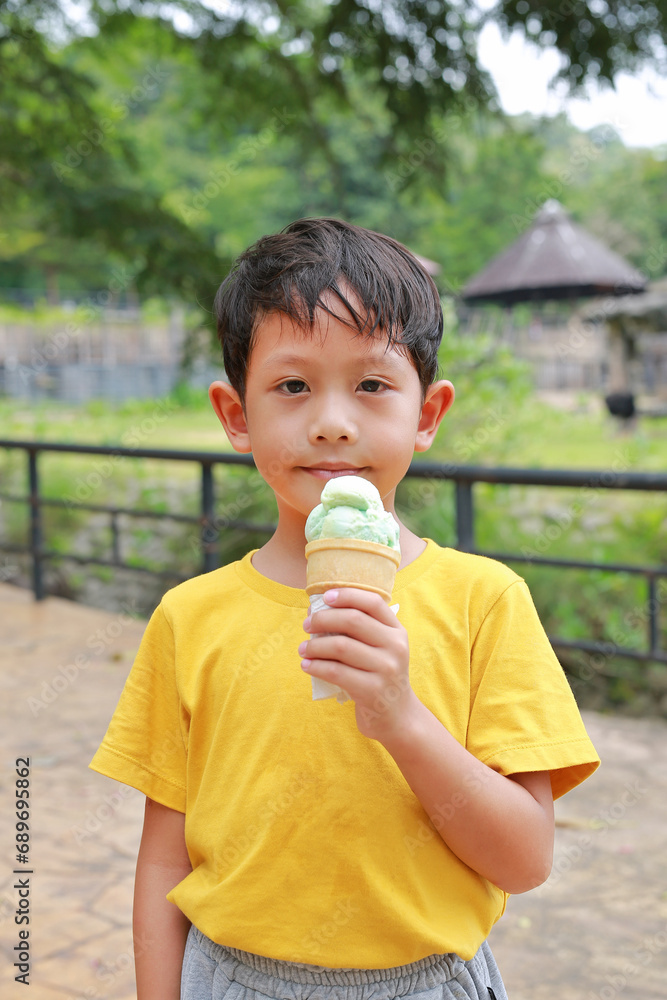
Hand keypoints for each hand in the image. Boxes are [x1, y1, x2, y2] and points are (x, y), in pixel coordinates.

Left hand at [299, 588, 418, 741]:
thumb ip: (360, 630)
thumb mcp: (381, 649)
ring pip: (340, 646)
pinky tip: (306, 665)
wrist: (396, 716)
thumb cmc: (379, 676)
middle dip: (323, 619)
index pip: (373, 602)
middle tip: (306, 625)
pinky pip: (336, 672)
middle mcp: (395, 646)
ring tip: (303, 649)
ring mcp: (386, 669)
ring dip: (314, 645)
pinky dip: (316, 666)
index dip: (347, 595)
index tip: (325, 597)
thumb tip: (317, 610)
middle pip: (353, 620)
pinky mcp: (372, 690)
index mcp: (397, 631)